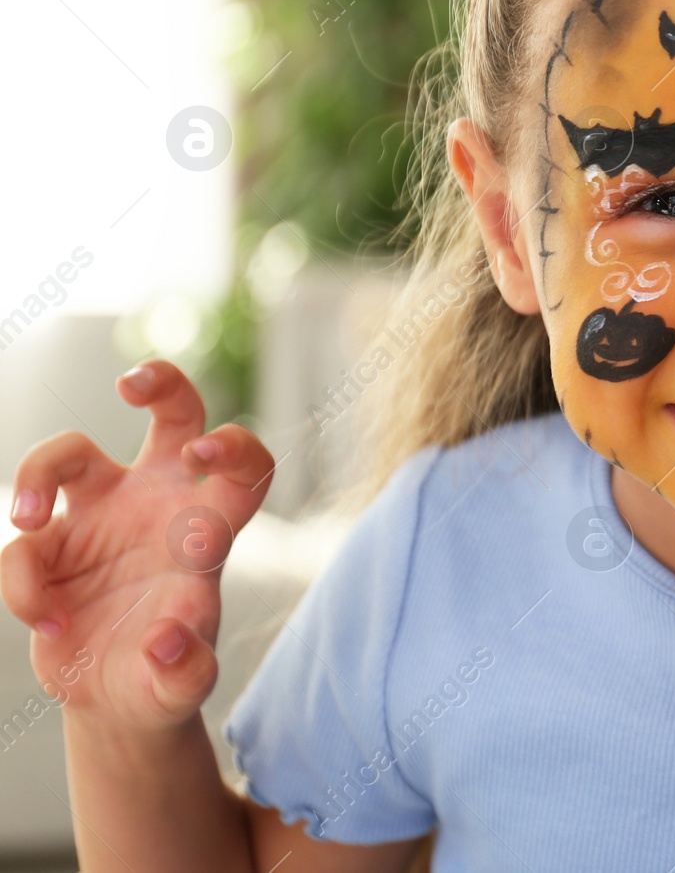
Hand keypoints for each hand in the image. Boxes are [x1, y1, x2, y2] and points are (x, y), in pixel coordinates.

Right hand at [2, 361, 274, 731]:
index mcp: (207, 526)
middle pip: (173, 415)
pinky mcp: (48, 547)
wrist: (118, 698)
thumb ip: (185, 670)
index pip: (244, 468)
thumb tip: (169, 641)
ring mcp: (99, 517)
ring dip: (37, 475)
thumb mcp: (182, 686)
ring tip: (28, 522)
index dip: (234, 447)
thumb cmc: (166, 675)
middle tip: (131, 385)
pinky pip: (20, 546)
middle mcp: (157, 505)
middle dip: (160, 382)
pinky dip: (23, 587)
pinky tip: (49, 626)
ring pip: (67, 455)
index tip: (201, 454)